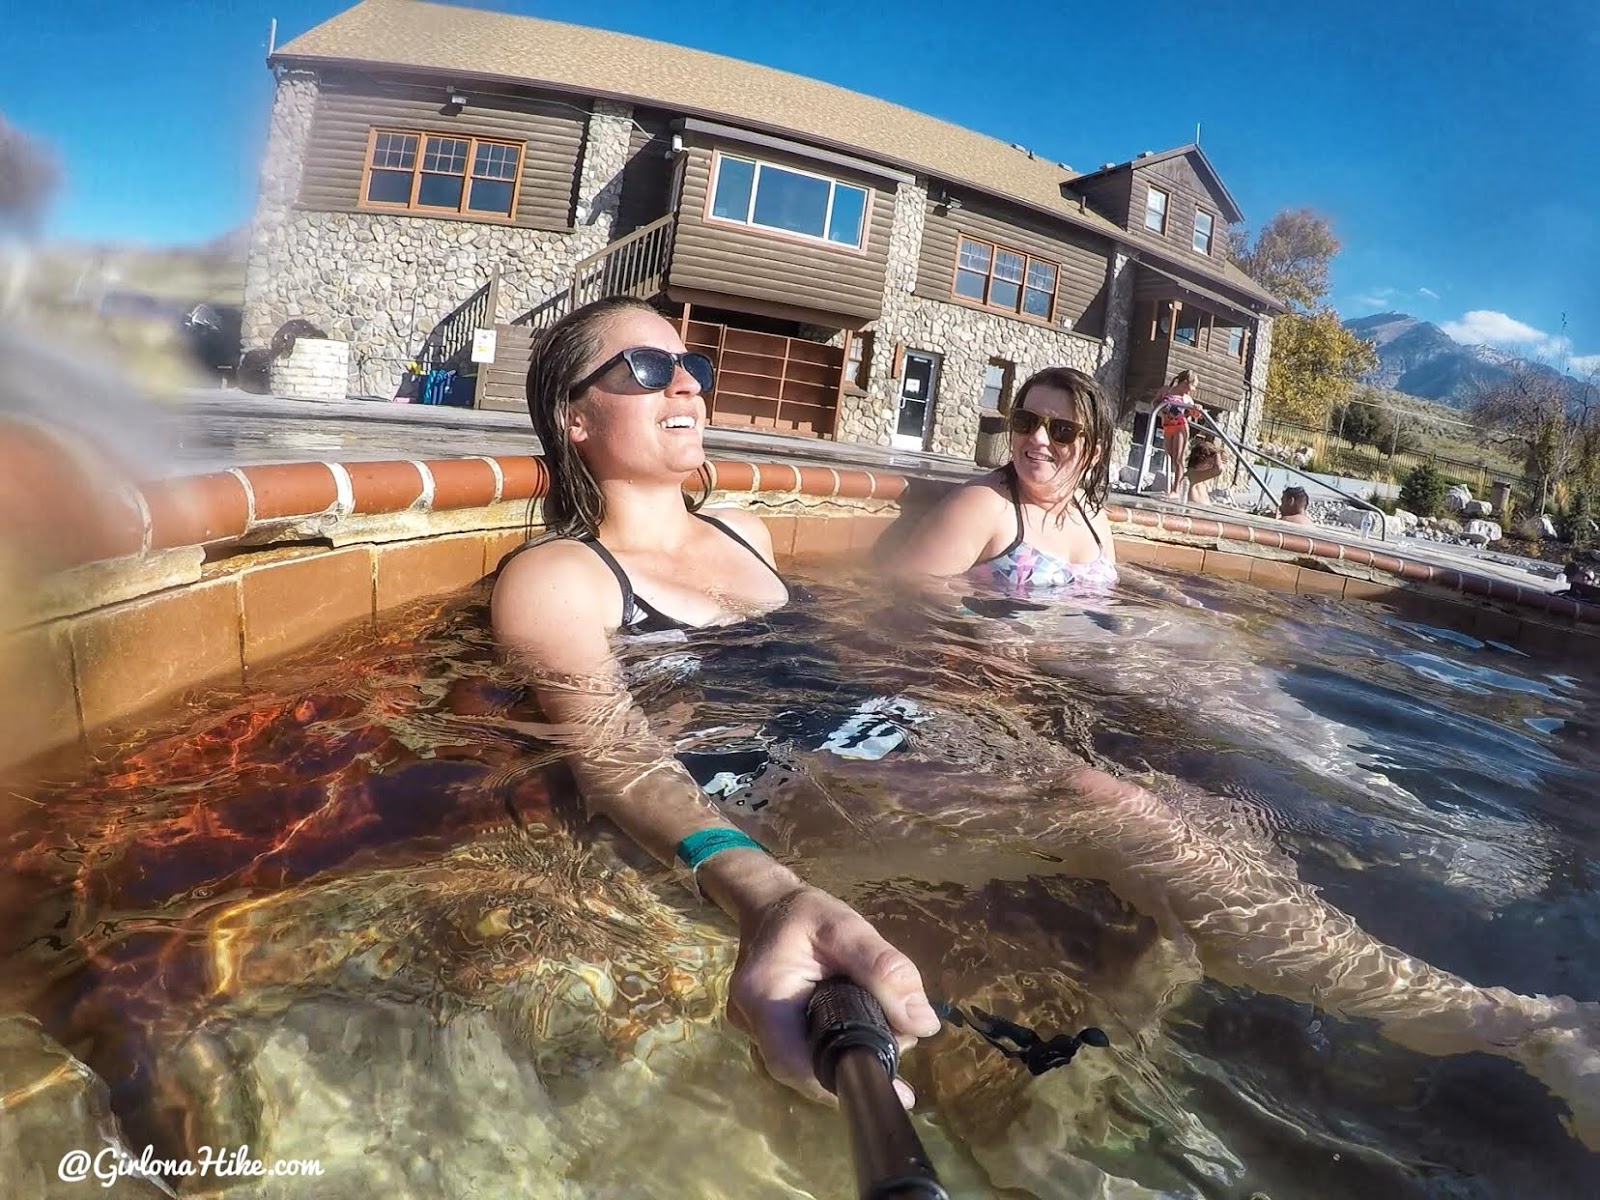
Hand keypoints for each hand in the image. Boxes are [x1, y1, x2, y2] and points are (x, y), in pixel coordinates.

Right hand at [727, 884, 939, 1107]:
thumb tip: (924, 1023)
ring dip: (846, 1057)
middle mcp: (749, 1021)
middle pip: (802, 1070)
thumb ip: (884, 970)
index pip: (793, 1062)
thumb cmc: (805, 912)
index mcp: (763, 995)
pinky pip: (803, 1053)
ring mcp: (753, 1030)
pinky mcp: (767, 1033)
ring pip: (805, 1065)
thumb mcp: (847, 928)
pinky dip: (836, 1047)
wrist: (770, 905)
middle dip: (852, 1065)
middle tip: (898, 1042)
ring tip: (886, 1030)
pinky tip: (863, 1029)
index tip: (884, 1079)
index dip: (838, 1079)